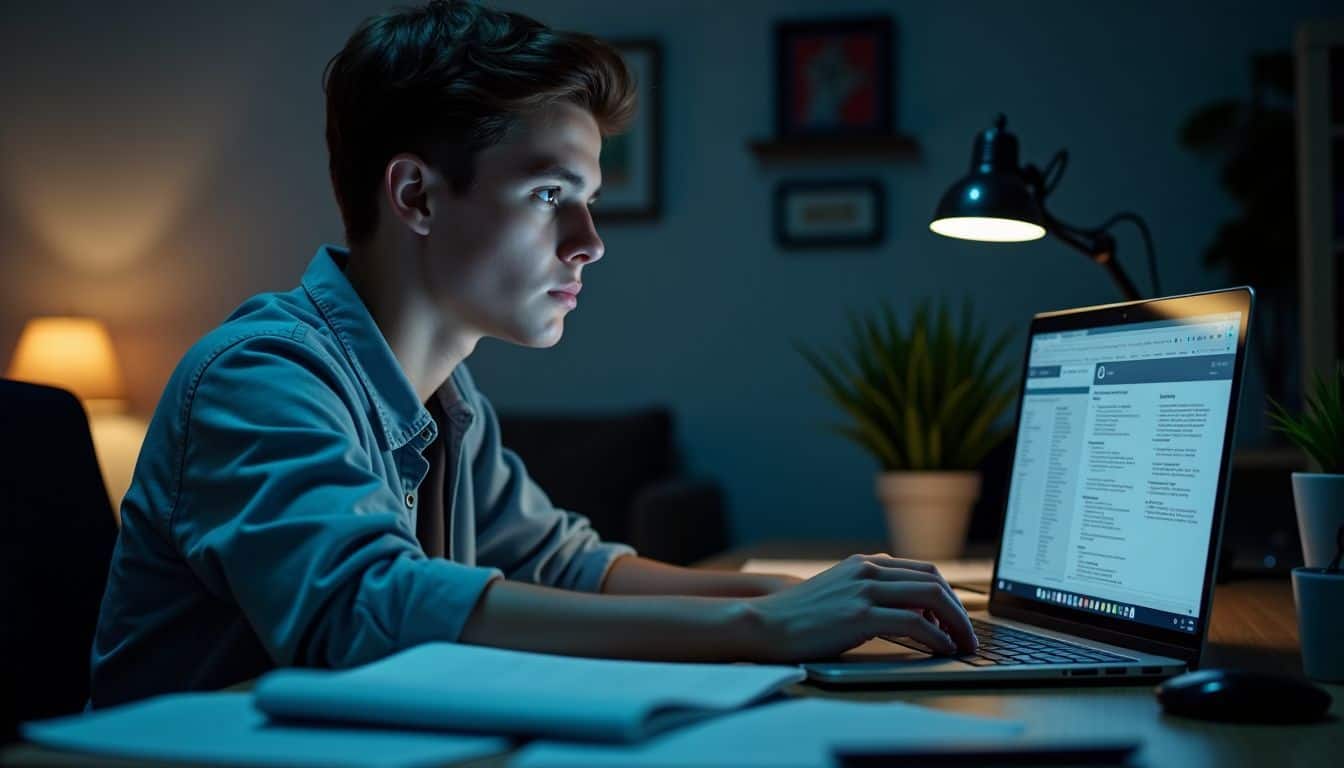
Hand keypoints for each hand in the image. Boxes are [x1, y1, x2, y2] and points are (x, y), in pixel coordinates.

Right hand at [739, 553, 976, 662]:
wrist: (766, 624)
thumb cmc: (801, 617)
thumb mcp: (840, 593)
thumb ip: (872, 593)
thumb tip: (912, 613)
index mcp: (866, 563)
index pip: (924, 570)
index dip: (949, 595)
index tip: (958, 618)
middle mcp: (869, 570)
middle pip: (934, 581)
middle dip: (960, 609)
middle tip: (969, 634)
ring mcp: (865, 589)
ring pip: (931, 598)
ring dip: (956, 624)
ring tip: (964, 644)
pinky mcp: (860, 614)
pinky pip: (914, 623)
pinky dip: (937, 637)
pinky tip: (942, 649)